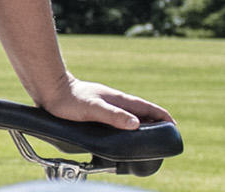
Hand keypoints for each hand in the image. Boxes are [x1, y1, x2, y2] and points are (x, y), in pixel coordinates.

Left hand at [35, 77, 172, 129]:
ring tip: (149, 134)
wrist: (50, 90)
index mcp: (119, 99)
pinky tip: (124, 130)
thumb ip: (113, 115)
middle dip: (157, 121)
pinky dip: (129, 123)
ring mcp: (108, 103)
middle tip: (165, 134)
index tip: (174, 127)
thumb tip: (136, 124)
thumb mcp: (93, 109)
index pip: (148, 107)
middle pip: (143, 111)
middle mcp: (116, 100)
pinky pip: (120, 116)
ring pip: (131, 113)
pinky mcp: (99, 108)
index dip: (163, 116)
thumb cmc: (69, 100)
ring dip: (143, 122)